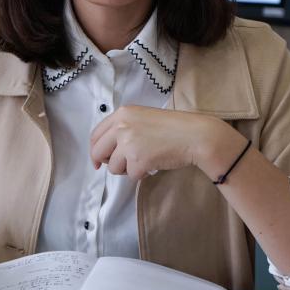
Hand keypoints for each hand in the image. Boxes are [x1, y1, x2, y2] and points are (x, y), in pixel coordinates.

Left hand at [90, 106, 248, 180]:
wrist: (194, 136)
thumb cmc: (173, 127)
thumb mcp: (143, 118)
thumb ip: (124, 128)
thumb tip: (107, 151)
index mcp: (122, 113)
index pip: (96, 134)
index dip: (95, 149)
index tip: (98, 160)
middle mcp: (121, 126)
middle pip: (98, 151)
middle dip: (105, 163)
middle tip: (118, 168)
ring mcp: (128, 143)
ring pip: (113, 167)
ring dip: (126, 169)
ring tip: (143, 162)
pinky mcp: (137, 160)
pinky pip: (131, 175)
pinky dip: (141, 174)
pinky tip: (153, 166)